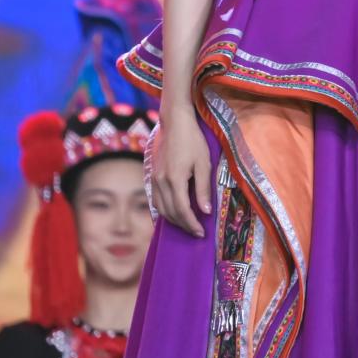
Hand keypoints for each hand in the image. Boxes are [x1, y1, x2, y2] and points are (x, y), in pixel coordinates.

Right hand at [153, 102, 213, 237]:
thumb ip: (203, 189)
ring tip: (188, 224)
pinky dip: (164, 211)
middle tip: (197, 232)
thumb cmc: (193, 141)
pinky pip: (156, 200)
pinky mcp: (152, 176)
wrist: (175, 123)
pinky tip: (174, 213)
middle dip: (184, 225)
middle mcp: (161, 182)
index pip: (182, 210)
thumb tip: (205, 211)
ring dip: (174, 220)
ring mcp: (153, 179)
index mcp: (175, 180)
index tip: (201, 233)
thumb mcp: (203, 163)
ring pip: (161, 209)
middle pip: (170, 213)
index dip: (191, 224)